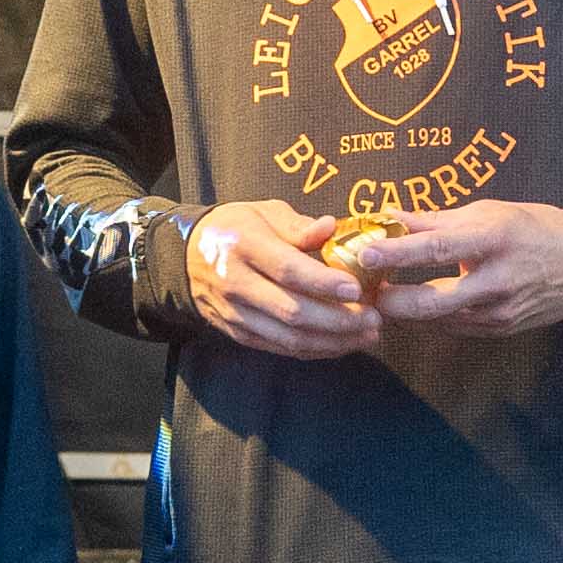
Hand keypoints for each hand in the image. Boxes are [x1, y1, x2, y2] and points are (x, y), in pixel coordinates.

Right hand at [187, 200, 383, 355]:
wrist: (187, 256)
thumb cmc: (236, 228)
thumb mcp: (264, 212)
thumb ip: (299, 225)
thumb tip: (331, 228)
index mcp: (244, 246)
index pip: (288, 270)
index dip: (324, 282)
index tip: (357, 288)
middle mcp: (237, 283)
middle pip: (293, 311)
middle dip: (339, 320)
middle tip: (375, 318)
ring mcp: (236, 313)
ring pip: (289, 338)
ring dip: (333, 341)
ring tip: (367, 335)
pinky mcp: (239, 333)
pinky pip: (281, 349)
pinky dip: (315, 350)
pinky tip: (342, 344)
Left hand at [347, 198, 562, 339]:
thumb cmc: (536, 228)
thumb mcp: (491, 212)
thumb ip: (438, 220)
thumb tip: (391, 216)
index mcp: (494, 239)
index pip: (437, 247)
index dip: (398, 253)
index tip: (366, 253)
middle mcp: (498, 281)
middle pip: (433, 302)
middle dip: (392, 302)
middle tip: (365, 294)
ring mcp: (501, 312)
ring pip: (439, 321)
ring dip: (406, 314)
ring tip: (380, 299)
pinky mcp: (502, 330)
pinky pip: (456, 327)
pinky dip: (431, 319)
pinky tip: (413, 310)